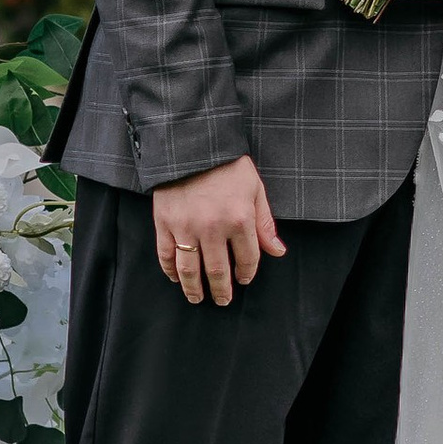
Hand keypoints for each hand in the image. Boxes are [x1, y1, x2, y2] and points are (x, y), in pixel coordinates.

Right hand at [152, 152, 284, 302]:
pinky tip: (176, 278)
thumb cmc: (227, 165)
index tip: (244, 279)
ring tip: (198, 298)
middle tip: (223, 300)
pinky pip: (166, 255)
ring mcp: (186, 227)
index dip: (247, 273)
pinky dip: (170, 271)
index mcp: (240, 219)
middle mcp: (213, 228)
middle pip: (218, 271)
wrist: (193, 143)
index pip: (247, 258)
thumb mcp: (255, 189)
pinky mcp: (165, 223)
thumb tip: (277, 251)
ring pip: (190, 270)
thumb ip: (265, 223)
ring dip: (194, 289)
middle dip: (222, 290)